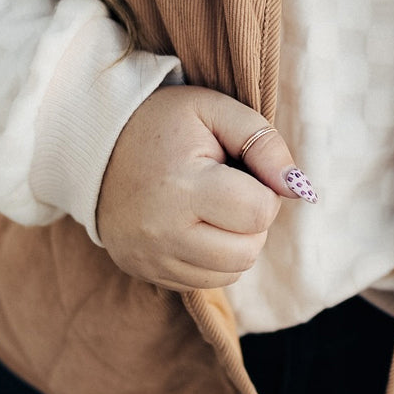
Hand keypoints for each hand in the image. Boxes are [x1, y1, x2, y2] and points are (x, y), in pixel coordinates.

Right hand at [95, 85, 316, 291]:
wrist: (94, 146)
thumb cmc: (162, 123)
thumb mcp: (214, 110)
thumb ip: (264, 143)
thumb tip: (298, 189)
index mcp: (182, 186)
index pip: (259, 212)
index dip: (264, 190)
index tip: (240, 170)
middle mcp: (163, 232)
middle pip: (248, 251)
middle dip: (252, 221)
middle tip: (228, 190)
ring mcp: (151, 259)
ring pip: (231, 273)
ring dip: (236, 243)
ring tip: (210, 207)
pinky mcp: (145, 273)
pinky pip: (204, 282)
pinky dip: (212, 258)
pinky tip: (193, 226)